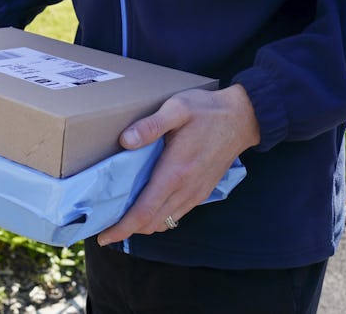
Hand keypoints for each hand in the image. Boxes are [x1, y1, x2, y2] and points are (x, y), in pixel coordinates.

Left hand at [96, 83, 259, 245]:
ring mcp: (196, 193)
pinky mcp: (202, 192)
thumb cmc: (207, 111)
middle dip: (126, 229)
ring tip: (121, 216)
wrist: (242, 118)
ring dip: (142, 224)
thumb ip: (150, 125)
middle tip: (104, 224)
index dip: (122, 228)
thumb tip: (125, 141)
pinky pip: (176, 214)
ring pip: (164, 221)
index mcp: (175, 172)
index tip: (103, 236)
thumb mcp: (177, 108)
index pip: (144, 212)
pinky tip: (147, 205)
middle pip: (151, 223)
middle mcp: (186, 190)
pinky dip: (158, 217)